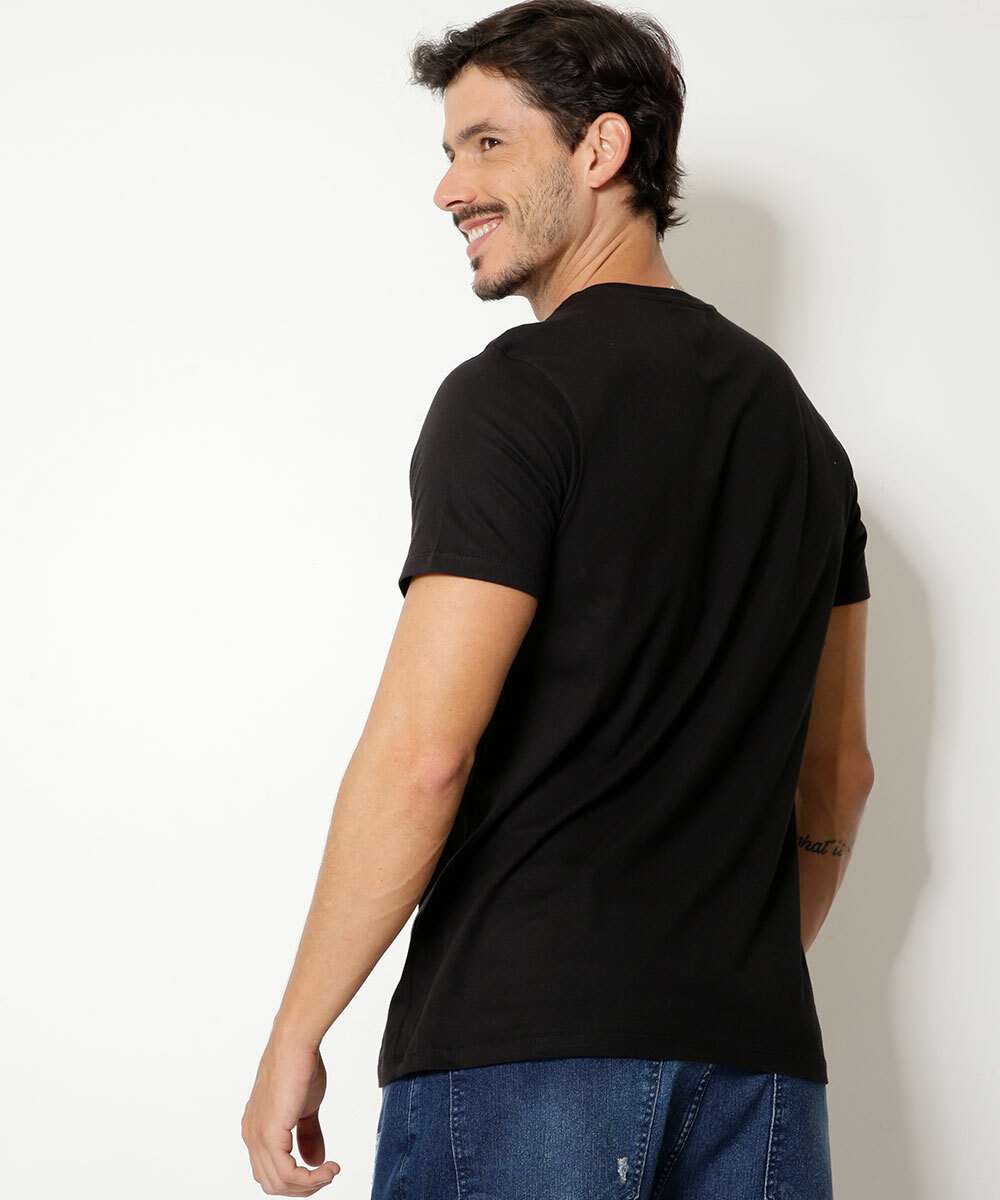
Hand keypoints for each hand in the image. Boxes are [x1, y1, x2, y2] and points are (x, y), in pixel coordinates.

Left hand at [241, 1037, 340, 1194]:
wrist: (296, 1043)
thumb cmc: (301, 1066)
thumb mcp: (306, 1107)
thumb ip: (308, 1135)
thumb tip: (316, 1161)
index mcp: (256, 1130)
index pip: (270, 1172)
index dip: (297, 1178)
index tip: (323, 1170)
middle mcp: (251, 1136)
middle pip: (273, 1184)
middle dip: (304, 1187)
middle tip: (328, 1174)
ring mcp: (257, 1137)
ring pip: (278, 1183)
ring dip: (309, 1185)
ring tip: (331, 1172)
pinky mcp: (269, 1134)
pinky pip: (286, 1174)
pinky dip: (309, 1178)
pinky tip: (327, 1167)